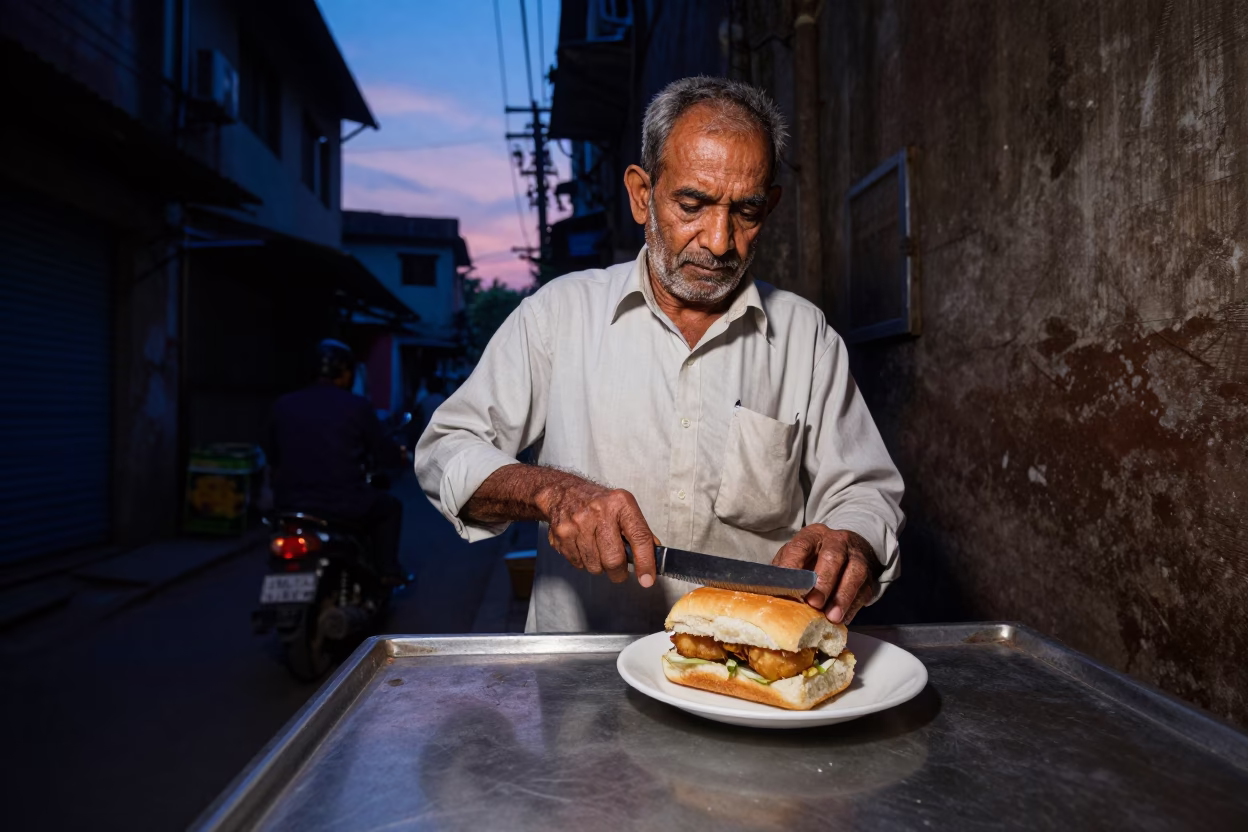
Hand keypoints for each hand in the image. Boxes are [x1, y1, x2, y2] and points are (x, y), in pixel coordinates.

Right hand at [539, 480, 658, 586]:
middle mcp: (599, 512)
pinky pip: (579, 564)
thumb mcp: (624, 507)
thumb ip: (640, 532)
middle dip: (619, 572)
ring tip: (599, 551)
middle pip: (614, 560)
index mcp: (620, 504)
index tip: (647, 579)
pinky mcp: (563, 535)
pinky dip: (584, 562)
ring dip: (600, 566)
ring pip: (595, 566)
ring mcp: (578, 524)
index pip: (639, 538)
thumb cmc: (598, 502)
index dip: (645, 562)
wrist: (562, 492)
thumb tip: (654, 558)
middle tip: (619, 570)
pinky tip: (584, 547)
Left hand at [772, 525, 879, 623]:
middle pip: (832, 557)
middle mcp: (837, 542)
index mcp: (813, 535)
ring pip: (854, 573)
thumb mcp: (796, 557)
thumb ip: (785, 572)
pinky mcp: (868, 577)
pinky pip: (863, 591)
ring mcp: (856, 557)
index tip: (787, 585)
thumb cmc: (814, 558)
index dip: (793, 565)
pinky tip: (842, 619)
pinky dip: (853, 607)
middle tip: (814, 602)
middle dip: (823, 581)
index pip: (801, 546)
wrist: (847, 551)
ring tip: (832, 616)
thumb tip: (772, 594)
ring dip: (842, 597)